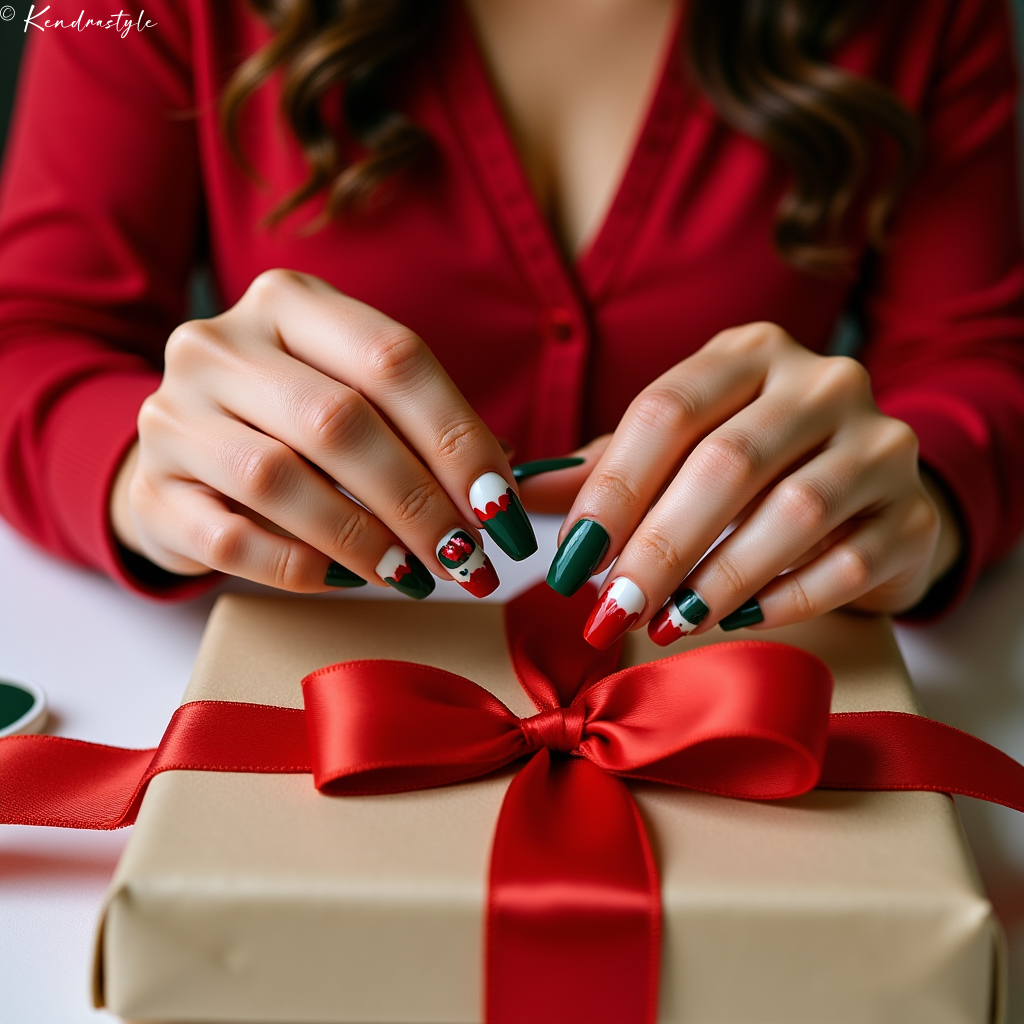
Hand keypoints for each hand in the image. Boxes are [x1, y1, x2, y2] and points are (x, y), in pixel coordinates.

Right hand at [110, 270, 535, 596]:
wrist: (184, 456)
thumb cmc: (294, 426)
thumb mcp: (354, 396)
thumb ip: (420, 428)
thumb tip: (502, 498)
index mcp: (289, 302)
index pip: (393, 358)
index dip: (458, 437)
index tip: (502, 507)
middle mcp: (221, 343)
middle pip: (339, 421)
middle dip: (419, 500)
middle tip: (467, 558)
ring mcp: (172, 413)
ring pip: (280, 479)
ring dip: (365, 539)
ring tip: (416, 576)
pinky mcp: (150, 488)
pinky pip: (232, 539)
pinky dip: (300, 566)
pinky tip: (343, 579)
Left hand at [534, 323, 961, 647]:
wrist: (867, 494)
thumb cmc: (754, 470)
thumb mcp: (679, 451)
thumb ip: (607, 468)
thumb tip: (519, 496)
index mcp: (749, 353)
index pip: (668, 409)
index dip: (612, 489)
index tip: (571, 559)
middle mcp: (823, 381)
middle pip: (727, 462)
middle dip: (657, 546)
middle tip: (611, 607)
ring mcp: (881, 442)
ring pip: (793, 513)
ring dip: (715, 579)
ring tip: (665, 623)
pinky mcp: (912, 512)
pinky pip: (847, 564)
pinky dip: (784, 600)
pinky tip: (737, 621)